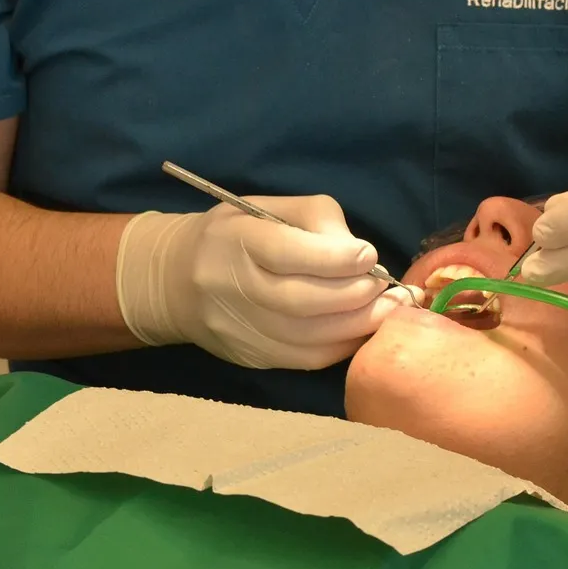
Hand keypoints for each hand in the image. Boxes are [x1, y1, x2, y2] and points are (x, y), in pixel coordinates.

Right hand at [116, 196, 420, 369]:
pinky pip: (304, 360)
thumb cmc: (238, 235)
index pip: (287, 253)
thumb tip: (362, 255)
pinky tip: (360, 331)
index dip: (336, 258)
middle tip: (389, 290)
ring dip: (357, 326)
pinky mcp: (249, 357)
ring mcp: (238, 328)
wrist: (178, 280)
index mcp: (235, 239)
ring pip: (307, 337)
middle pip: (301, 301)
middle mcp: (231, 286)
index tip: (370, 256)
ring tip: (387, 310)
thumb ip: (318, 221)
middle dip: (355, 296)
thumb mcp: (270, 209)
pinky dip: (341, 347)